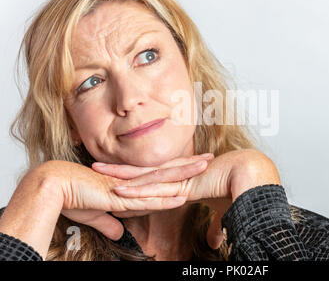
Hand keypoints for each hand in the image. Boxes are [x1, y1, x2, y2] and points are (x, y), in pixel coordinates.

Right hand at [35, 154, 212, 240]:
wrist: (55, 187)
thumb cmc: (74, 197)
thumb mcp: (98, 214)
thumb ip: (112, 222)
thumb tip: (120, 232)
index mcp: (131, 182)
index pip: (160, 174)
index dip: (178, 169)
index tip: (194, 165)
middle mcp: (134, 181)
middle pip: (167, 171)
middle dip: (190, 165)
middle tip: (210, 158)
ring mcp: (129, 188)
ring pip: (163, 180)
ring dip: (184, 175)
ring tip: (205, 167)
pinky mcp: (120, 198)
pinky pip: (147, 199)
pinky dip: (165, 199)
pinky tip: (181, 196)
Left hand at [92, 149, 280, 248]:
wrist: (253, 175)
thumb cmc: (241, 190)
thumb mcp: (223, 213)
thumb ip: (215, 226)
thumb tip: (214, 240)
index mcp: (184, 181)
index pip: (154, 181)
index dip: (135, 181)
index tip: (118, 182)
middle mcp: (178, 176)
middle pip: (142, 173)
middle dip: (119, 171)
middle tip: (96, 168)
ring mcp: (179, 177)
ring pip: (143, 176)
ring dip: (119, 175)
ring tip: (96, 171)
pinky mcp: (184, 182)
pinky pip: (156, 186)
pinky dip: (136, 188)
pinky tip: (118, 189)